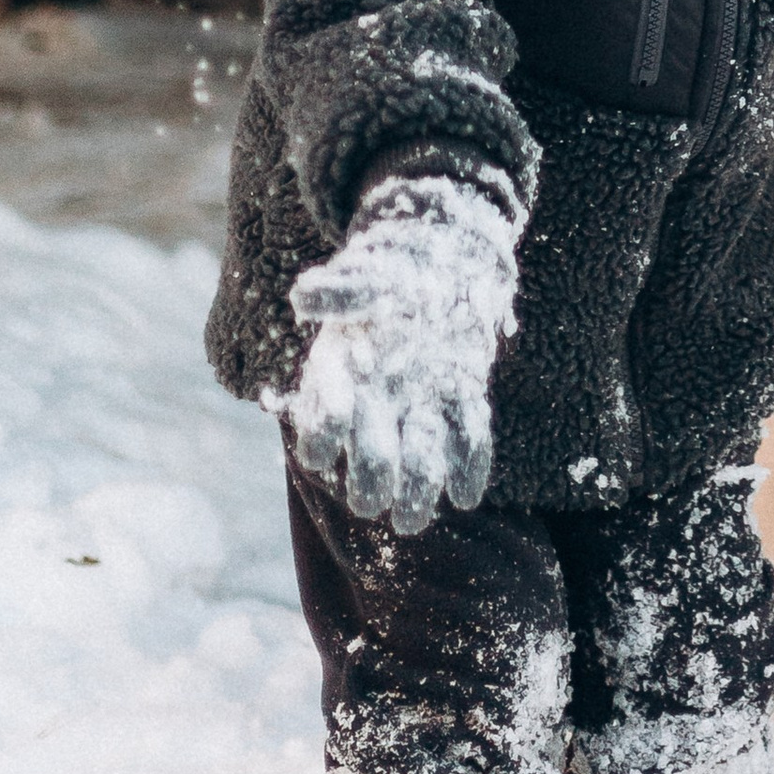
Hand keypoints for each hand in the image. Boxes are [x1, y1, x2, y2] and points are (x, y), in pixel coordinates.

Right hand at [281, 169, 522, 533]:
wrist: (448, 254)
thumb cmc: (396, 265)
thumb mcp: (371, 271)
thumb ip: (343, 288)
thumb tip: (304, 297)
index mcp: (349, 372)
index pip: (325, 415)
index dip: (320, 437)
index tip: (320, 456)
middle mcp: (383, 399)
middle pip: (373, 453)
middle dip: (371, 481)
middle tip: (373, 503)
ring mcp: (423, 404)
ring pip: (419, 460)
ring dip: (417, 491)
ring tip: (415, 519)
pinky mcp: (463, 400)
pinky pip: (468, 439)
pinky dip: (469, 467)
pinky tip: (467, 493)